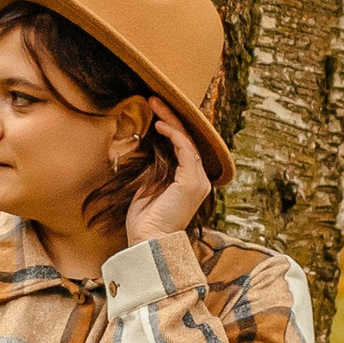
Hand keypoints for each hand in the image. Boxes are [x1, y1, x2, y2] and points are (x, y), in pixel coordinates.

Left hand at [121, 101, 211, 246]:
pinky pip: (185, 150)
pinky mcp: (192, 182)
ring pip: (187, 141)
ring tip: (156, 104)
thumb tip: (146, 145)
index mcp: (190, 182)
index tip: (154, 112)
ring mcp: (198, 181)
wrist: (148, 241)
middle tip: (155, 100)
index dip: (170, 127)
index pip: (183, 147)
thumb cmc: (145, 220)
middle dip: (172, 118)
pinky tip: (160, 125)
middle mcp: (199, 180)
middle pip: (187, 140)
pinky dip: (173, 135)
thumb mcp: (148, 187)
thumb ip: (153, 168)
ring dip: (171, 120)